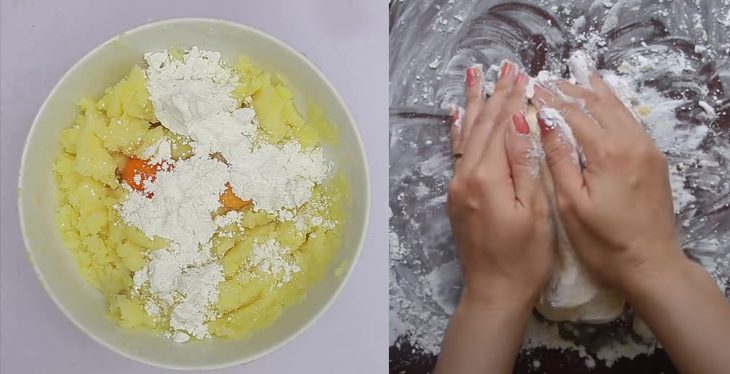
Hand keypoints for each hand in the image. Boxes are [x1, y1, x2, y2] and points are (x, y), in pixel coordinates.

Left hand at [447, 62, 552, 309]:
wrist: (493, 292)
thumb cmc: (524, 258)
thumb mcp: (536, 212)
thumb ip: (525, 165)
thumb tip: (522, 122)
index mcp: (487, 178)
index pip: (502, 127)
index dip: (513, 99)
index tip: (522, 74)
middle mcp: (465, 177)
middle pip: (481, 127)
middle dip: (494, 94)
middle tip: (503, 66)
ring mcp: (457, 187)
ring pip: (467, 136)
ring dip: (475, 105)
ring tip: (476, 77)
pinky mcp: (457, 197)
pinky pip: (459, 153)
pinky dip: (461, 131)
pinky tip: (459, 116)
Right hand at [531, 73, 682, 292]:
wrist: (651, 264)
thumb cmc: (603, 241)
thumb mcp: (571, 204)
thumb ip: (558, 158)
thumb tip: (544, 120)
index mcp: (607, 153)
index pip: (573, 114)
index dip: (550, 100)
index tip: (530, 89)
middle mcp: (631, 143)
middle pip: (598, 104)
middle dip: (570, 90)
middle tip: (546, 80)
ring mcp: (647, 149)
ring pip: (618, 108)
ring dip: (593, 93)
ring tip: (573, 78)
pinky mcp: (654, 158)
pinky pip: (631, 121)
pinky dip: (613, 106)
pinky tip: (603, 100)